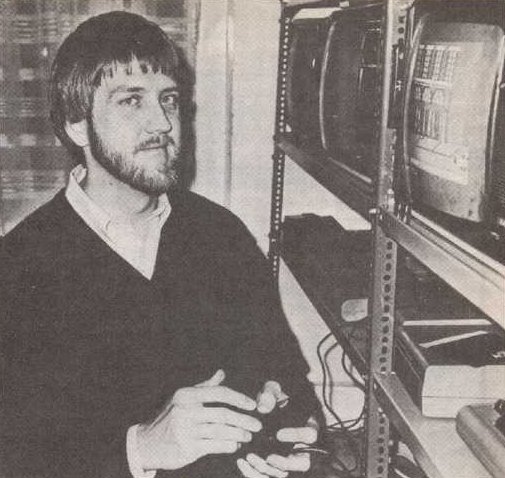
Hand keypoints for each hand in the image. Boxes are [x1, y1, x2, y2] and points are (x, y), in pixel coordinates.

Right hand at [136, 369, 261, 471]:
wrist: (147, 444)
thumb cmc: (169, 417)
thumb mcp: (183, 398)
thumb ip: (204, 386)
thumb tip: (222, 373)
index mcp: (186, 395)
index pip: (219, 393)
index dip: (238, 398)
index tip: (252, 405)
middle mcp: (185, 411)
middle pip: (223, 414)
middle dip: (244, 420)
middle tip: (257, 425)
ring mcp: (186, 431)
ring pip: (221, 431)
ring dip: (239, 434)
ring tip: (249, 436)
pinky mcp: (187, 449)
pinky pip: (215, 446)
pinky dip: (229, 445)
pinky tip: (235, 444)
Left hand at [237, 381, 317, 477]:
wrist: (264, 407)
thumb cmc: (272, 397)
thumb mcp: (271, 390)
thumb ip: (269, 393)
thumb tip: (263, 407)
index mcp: (306, 424)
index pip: (311, 435)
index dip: (297, 436)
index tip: (279, 434)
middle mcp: (301, 445)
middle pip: (302, 463)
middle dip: (284, 463)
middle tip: (268, 458)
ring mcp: (288, 457)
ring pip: (283, 473)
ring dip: (267, 470)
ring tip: (250, 458)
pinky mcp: (273, 464)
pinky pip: (268, 475)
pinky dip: (255, 473)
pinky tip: (242, 462)